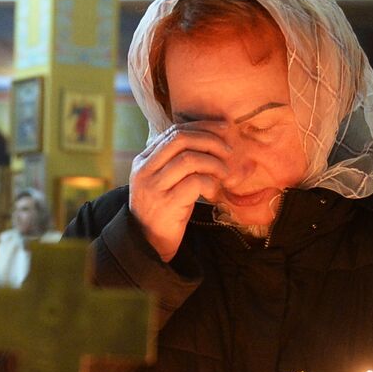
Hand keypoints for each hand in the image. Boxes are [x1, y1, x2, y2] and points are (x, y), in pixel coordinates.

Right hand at [129, 124, 230, 261]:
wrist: (147, 244)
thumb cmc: (163, 210)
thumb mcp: (164, 181)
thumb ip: (177, 162)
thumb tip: (213, 141)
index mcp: (143, 160)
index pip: (174, 131)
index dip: (202, 127)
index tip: (224, 129)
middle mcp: (145, 170)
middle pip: (181, 139)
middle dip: (210, 140)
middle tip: (229, 150)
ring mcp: (154, 187)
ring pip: (189, 159)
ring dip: (214, 163)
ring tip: (225, 173)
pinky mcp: (167, 204)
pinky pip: (195, 182)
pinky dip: (210, 183)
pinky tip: (213, 192)